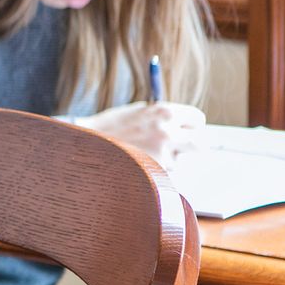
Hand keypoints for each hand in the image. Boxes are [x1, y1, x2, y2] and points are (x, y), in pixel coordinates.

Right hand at [75, 101, 204, 167]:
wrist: (84, 144)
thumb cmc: (109, 127)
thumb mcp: (137, 111)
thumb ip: (162, 116)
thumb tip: (184, 125)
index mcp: (165, 111)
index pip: (198, 119)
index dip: (192, 125)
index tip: (187, 130)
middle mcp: (168, 131)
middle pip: (199, 143)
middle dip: (192, 146)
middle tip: (182, 148)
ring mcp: (162, 154)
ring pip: (180, 161)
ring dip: (168, 160)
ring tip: (143, 155)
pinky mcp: (154, 172)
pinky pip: (164, 173)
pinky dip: (155, 171)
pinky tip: (137, 164)